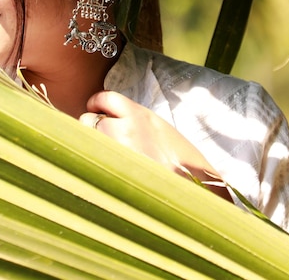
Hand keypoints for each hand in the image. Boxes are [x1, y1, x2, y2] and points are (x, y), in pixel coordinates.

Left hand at [80, 90, 230, 199]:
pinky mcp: (113, 173)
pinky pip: (92, 164)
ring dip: (90, 146)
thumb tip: (115, 122)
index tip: (95, 109)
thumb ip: (137, 123)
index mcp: (141, 116)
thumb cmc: (185, 163)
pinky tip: (103, 171)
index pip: (106, 98)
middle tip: (98, 135)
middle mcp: (126, 129)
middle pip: (88, 120)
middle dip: (91, 127)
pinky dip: (93, 165)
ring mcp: (118, 151)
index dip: (98, 104)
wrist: (201, 190)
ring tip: (103, 156)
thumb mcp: (162, 131)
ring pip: (87, 142)